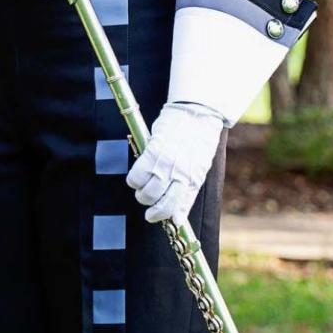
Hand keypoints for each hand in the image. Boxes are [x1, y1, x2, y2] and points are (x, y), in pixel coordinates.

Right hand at [125, 102, 223, 224]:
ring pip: (146, 194)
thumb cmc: (198, 141)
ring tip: (142, 185)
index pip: (178, 209)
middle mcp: (180, 176)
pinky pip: (136, 177)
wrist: (197, 113)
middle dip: (151, 207)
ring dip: (141, 194)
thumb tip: (178, 218)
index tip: (155, 216)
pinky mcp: (153, 152)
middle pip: (161, 205)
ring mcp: (166, 165)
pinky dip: (134, 180)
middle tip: (148, 198)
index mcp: (193, 181)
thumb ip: (187, 192)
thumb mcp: (198, 170)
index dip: (165, 217)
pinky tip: (137, 176)